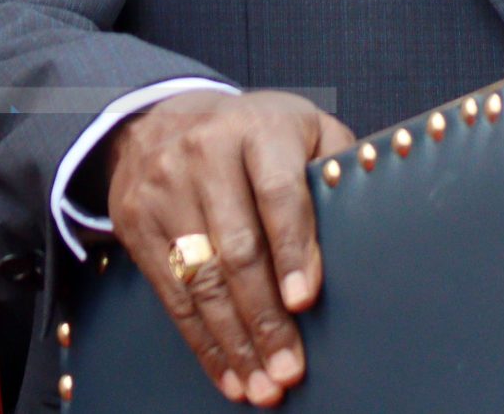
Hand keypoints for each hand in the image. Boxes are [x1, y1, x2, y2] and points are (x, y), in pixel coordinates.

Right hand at [106, 90, 354, 404]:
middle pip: (236, 248)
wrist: (163, 117)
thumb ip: (336, 165)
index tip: (304, 301)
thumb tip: (368, 218)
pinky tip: (228, 372)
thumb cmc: (256, 132)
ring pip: (200, 278)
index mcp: (257, 128)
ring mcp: (164, 189)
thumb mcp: (303, 127)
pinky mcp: (136, 222)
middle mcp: (204, 154)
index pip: (278, 193)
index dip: (293, 250)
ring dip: (234, 341)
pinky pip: (171, 293)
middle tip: (289, 368)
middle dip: (264, 317)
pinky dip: (201, 341)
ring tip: (262, 385)